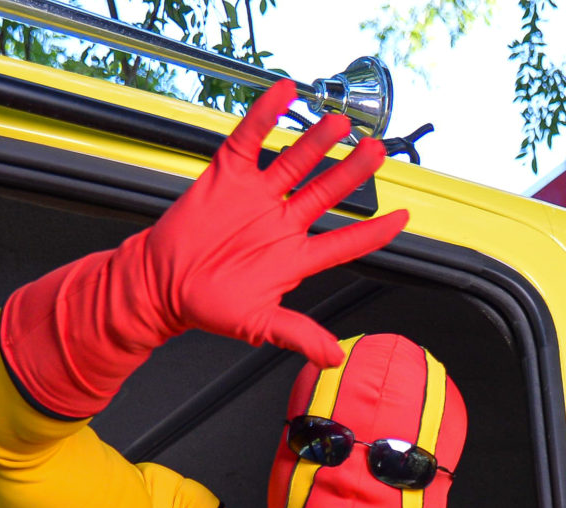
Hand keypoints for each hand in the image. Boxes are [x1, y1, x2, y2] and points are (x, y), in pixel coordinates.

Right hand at [146, 81, 408, 363]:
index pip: (345, 241)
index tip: (404, 217)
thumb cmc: (208, 303)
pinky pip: (252, 138)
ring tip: (340, 123)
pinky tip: (283, 92)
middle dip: (353, 171)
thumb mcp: (258, 325)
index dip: (375, 232)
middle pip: (328, 191)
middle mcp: (283, 220)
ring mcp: (258, 195)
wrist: (162, 283)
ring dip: (318, 140)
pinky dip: (266, 114)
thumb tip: (333, 356)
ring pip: (296, 161)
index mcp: (295, 255)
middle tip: (376, 151)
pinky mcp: (229, 174)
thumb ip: (297, 335)